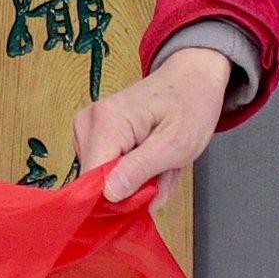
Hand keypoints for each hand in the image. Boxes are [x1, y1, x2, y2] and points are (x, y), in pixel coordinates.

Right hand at [75, 39, 238, 207]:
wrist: (191, 79)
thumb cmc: (190, 106)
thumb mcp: (176, 143)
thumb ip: (141, 169)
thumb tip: (109, 193)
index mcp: (106, 122)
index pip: (92, 181)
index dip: (119, 198)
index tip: (149, 194)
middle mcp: (88, 123)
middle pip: (97, 182)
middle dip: (134, 189)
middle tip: (164, 173)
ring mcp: (87, 128)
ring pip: (103, 180)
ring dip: (137, 182)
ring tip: (161, 163)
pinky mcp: (92, 135)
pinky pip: (106, 170)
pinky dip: (133, 173)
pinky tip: (151, 159)